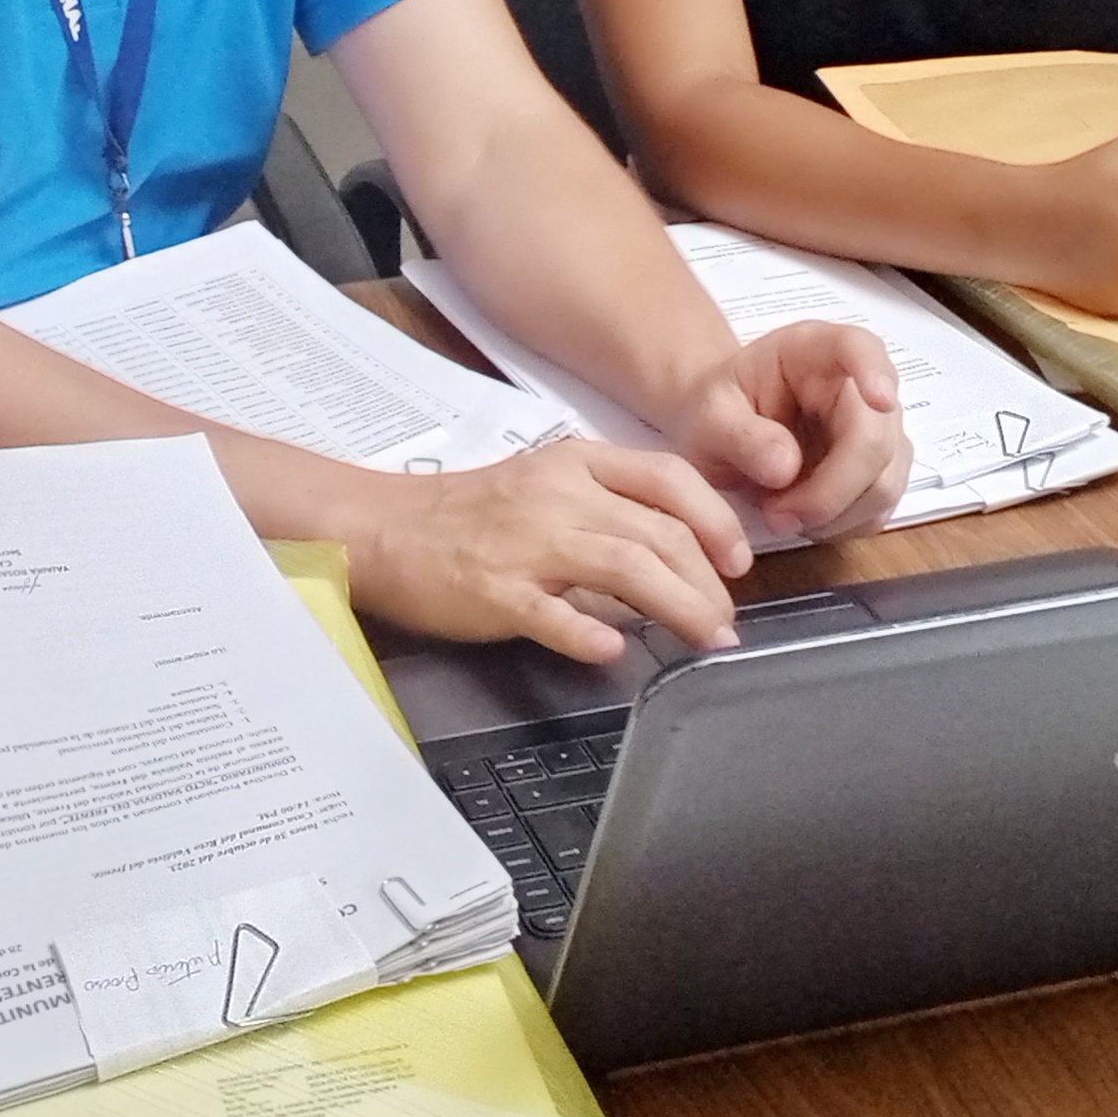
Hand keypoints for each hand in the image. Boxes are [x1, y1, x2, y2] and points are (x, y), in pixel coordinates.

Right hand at [338, 442, 755, 664]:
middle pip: (661, 532)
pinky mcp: (495, 590)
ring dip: (680, 608)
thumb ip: (606, 508)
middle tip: (728, 621)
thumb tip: (675, 551)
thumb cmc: (464, 514)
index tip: (739, 560)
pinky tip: (615, 652)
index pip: (670, 479)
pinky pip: (553, 614)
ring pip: (627, 568)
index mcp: (575, 464)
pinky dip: (590, 634)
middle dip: (709, 583)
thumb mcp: (543, 486)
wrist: (378, 529)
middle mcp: (558, 495)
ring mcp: (526, 543)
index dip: (717, 520)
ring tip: (707, 639)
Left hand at [660, 321, 911, 547]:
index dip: (877, 371)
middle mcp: (856, 386)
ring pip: (885, 482)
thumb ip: (741, 436)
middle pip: (877, 438)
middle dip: (832, 491)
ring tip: (781, 516)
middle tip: (778, 516)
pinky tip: (805, 520)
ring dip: (835, 515)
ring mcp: (876, 429)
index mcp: (812, 351)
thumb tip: (785, 468)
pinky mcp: (880, 471)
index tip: (880, 399)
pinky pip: (880, 509)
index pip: (860, 347)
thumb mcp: (708, 417)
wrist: (722, 432)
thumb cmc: (718, 412)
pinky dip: (843, 526)